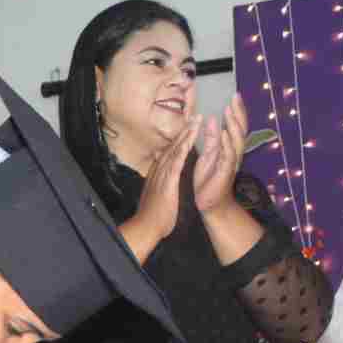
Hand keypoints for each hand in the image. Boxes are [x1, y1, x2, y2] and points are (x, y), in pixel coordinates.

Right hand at [120, 114, 201, 261]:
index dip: (177, 141)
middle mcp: (159, 170)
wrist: (146, 226)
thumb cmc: (152, 217)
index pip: (169, 154)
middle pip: (172, 147)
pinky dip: (184, 146)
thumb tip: (157, 183)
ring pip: (176, 149)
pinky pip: (178, 159)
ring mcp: (163, 173)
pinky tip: (191, 136)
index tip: (185, 130)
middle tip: (193, 116)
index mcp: (158, 175)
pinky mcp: (168, 179)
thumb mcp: (155, 197)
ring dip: (186, 134)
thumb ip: (157, 188)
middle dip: (183, 131)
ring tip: (195, 119)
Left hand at [194, 94, 248, 214]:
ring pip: (237, 141)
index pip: (236, 126)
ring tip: (229, 111)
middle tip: (235, 98)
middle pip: (240, 130)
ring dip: (233, 125)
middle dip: (238, 113)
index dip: (237, 112)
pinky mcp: (225, 172)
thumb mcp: (208, 154)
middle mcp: (234, 154)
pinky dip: (227, 144)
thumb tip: (211, 118)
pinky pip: (228, 156)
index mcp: (230, 148)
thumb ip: (211, 138)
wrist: (209, 203)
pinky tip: (224, 133)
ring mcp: (231, 163)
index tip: (235, 96)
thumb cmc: (208, 180)